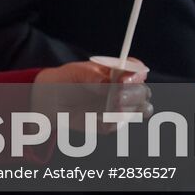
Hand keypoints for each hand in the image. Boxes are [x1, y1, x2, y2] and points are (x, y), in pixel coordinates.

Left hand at [34, 60, 151, 117]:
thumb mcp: (75, 72)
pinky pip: (118, 125)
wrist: (51, 100)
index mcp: (118, 71)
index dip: (136, 73)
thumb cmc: (66, 79)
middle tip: (116, 98)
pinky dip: (110, 123)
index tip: (124, 80)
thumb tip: (107, 83)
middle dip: (133, 95)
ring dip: (129, 110)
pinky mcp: (111, 123)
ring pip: (141, 110)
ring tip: (110, 110)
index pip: (137, 69)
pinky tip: (95, 118)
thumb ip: (92, 76)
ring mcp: (121, 107)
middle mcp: (125, 89)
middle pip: (144, 92)